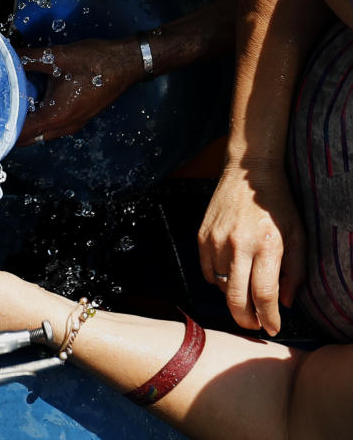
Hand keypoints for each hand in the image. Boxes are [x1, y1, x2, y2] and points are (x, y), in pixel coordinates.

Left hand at [16, 38, 144, 143]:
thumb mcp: (57, 57)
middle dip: (9, 128)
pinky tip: (28, 102)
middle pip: (28, 137)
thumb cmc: (96, 61)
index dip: (2, 129)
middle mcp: (63, 127)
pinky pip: (50, 125)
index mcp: (56, 116)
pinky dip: (36, 118)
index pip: (21, 133)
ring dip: (24, 123)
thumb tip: (6, 53)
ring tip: (6, 108)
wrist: (128, 63)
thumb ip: (28, 57)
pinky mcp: (76, 118)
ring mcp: (72, 125)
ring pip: (40, 133)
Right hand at [198, 164, 305, 335]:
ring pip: (222, 286)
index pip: (265, 294)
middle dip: (245, 319)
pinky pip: (208, 271)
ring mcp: (216, 241)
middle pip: (236, 298)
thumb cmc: (278, 204)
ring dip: (234, 296)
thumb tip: (285, 303)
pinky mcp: (202, 237)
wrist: (249, 173)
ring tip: (246, 292)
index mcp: (267, 245)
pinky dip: (219, 279)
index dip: (269, 317)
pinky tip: (232, 274)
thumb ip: (295, 272)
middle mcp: (238, 245)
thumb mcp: (298, 235)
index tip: (272, 328)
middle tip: (253, 325)